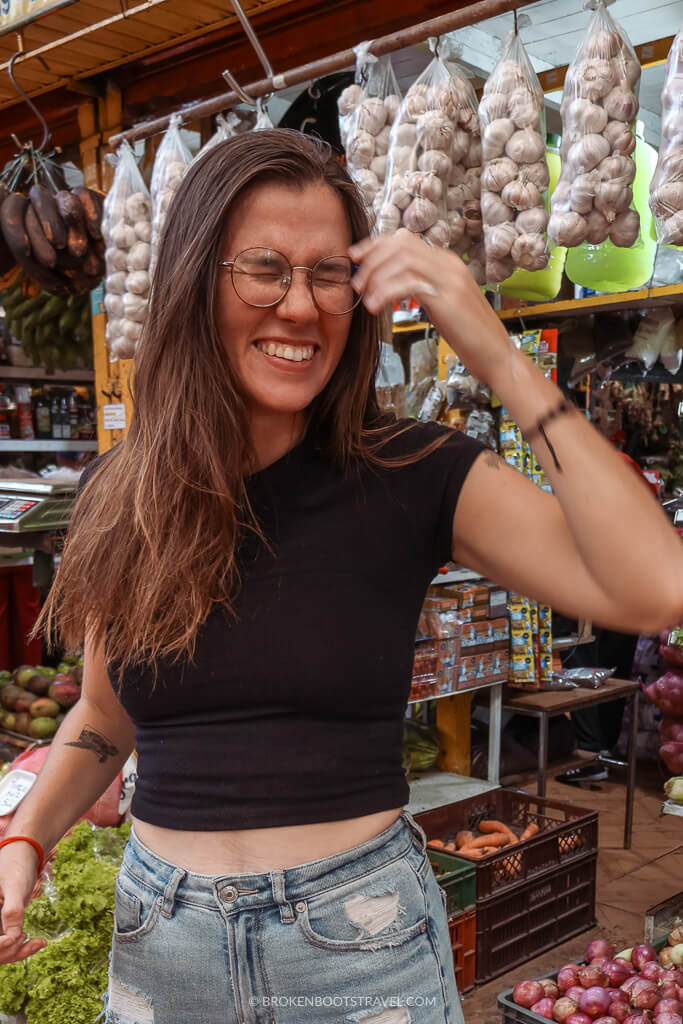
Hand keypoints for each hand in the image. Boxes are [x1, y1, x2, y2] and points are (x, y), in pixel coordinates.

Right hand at [0, 846, 46, 962]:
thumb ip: (12, 910)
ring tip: (38, 943)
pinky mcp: (2, 925)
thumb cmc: (17, 865)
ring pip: (1, 949)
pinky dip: (22, 946)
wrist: (24, 855)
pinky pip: (8, 942)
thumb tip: (12, 937)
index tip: (14, 939)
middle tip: (29, 940)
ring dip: (17, 951)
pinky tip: (39, 942)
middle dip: (9, 950)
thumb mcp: (15, 887)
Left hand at [349, 229, 511, 386]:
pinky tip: (375, 307)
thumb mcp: (441, 304)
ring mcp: (450, 279)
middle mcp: (449, 264)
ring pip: (402, 262)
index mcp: (447, 262)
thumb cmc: (468, 335)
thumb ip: (421, 288)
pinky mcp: (447, 299)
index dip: (375, 245)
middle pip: (400, 245)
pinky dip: (385, 293)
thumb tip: (388, 284)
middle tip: (356, 283)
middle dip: (372, 260)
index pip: (405, 240)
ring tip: (364, 298)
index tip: (355, 257)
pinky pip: (408, 284)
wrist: (496, 355)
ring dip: (376, 278)